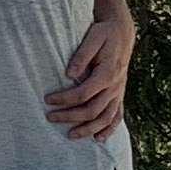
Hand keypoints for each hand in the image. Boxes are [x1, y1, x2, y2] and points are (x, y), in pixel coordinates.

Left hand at [49, 0, 134, 139]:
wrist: (122, 31)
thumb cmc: (104, 32)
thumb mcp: (93, 37)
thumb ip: (82, 55)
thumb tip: (69, 73)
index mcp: (108, 73)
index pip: (83, 94)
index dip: (65, 99)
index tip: (48, 100)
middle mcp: (115, 86)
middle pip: (92, 110)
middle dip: (70, 117)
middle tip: (50, 117)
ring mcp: (119, 92)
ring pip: (105, 118)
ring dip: (88, 129)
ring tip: (70, 135)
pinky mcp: (120, 94)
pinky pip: (117, 116)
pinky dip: (109, 129)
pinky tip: (99, 139)